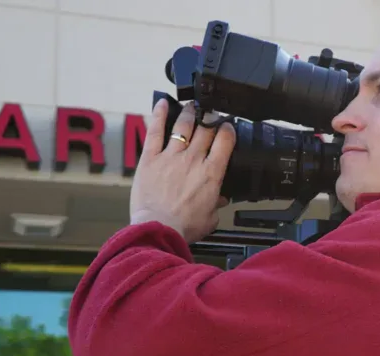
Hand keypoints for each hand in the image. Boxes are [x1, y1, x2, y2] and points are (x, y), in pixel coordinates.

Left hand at [129, 99, 235, 242]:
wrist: (158, 229)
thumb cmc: (184, 227)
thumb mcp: (210, 218)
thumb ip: (216, 204)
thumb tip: (220, 198)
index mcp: (212, 174)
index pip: (225, 141)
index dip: (228, 130)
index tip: (228, 127)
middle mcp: (193, 160)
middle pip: (206, 129)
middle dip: (211, 118)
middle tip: (211, 115)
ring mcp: (171, 156)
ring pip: (183, 125)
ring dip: (190, 113)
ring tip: (192, 106)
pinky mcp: (151, 158)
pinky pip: (156, 131)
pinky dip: (159, 115)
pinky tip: (162, 102)